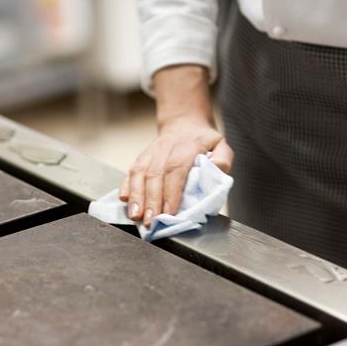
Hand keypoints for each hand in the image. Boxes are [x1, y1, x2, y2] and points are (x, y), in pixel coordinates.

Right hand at [119, 116, 233, 226]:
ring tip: (135, 216)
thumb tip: (217, 170)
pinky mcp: (141, 156)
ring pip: (140, 173)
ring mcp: (151, 152)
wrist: (184, 123)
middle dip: (151, 201)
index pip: (177, 170)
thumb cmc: (204, 141)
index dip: (171, 192)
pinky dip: (126, 185)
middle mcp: (166, 148)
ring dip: (136, 196)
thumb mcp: (221, 145)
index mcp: (188, 146)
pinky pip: (131, 170)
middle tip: (150, 221)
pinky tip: (123, 199)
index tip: (168, 212)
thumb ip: (223, 159)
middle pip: (155, 175)